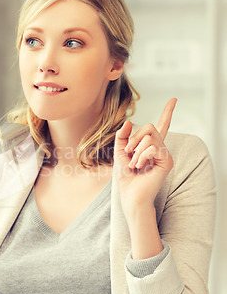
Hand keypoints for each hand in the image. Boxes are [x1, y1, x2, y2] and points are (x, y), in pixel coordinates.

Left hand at [114, 98, 176, 216]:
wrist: (129, 194)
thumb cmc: (125, 177)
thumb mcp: (120, 152)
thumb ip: (122, 136)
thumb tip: (130, 121)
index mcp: (150, 145)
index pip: (161, 125)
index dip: (168, 112)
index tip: (174, 99)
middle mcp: (160, 148)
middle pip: (150, 126)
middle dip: (134, 139)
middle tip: (129, 153)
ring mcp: (165, 154)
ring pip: (150, 137)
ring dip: (136, 150)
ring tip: (135, 164)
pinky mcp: (167, 161)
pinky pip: (153, 147)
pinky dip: (141, 156)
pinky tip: (140, 166)